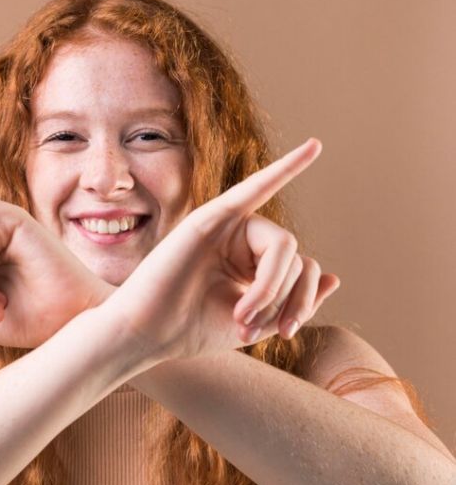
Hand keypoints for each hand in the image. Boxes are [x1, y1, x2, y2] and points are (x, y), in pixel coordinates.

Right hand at [100, 138, 338, 361]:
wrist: (149, 333)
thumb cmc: (193, 328)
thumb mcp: (257, 322)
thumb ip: (294, 301)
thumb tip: (335, 278)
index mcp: (253, 262)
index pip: (303, 269)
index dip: (303, 302)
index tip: (283, 334)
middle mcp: (242, 239)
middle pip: (297, 257)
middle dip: (287, 297)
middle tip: (257, 327)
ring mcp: (227, 226)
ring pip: (283, 245)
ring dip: (272, 287)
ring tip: (241, 316)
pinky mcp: (211, 218)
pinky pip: (255, 188)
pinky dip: (285, 169)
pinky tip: (313, 150)